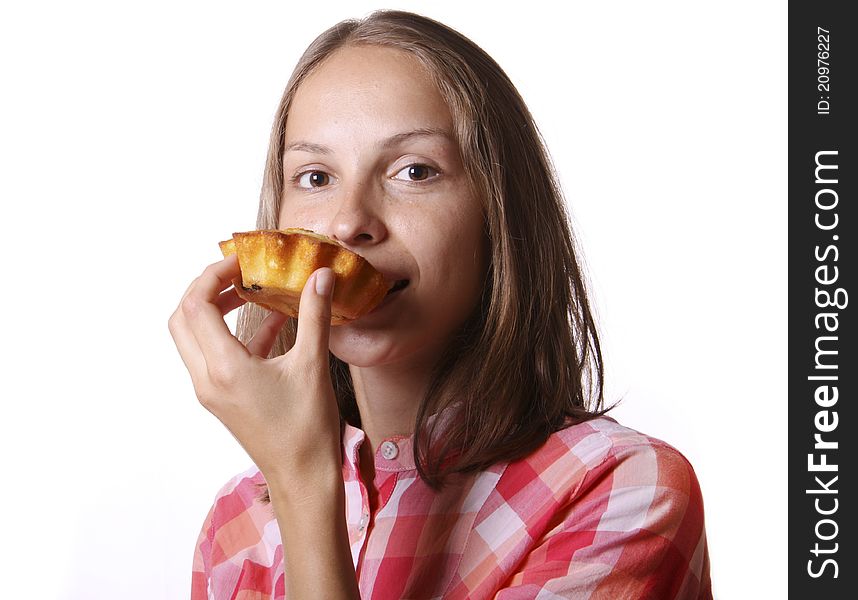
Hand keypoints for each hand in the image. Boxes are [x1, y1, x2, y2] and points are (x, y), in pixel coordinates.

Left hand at [168, 255, 341, 488]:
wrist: (302, 477)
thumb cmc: (306, 428)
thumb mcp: (312, 365)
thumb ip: (314, 315)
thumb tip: (321, 276)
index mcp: (224, 368)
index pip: (195, 306)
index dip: (213, 275)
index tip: (241, 262)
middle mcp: (207, 378)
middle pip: (182, 319)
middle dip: (205, 289)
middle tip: (238, 274)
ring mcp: (211, 391)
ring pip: (193, 338)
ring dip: (214, 311)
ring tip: (250, 292)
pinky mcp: (222, 399)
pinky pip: (214, 356)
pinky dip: (233, 335)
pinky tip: (270, 325)